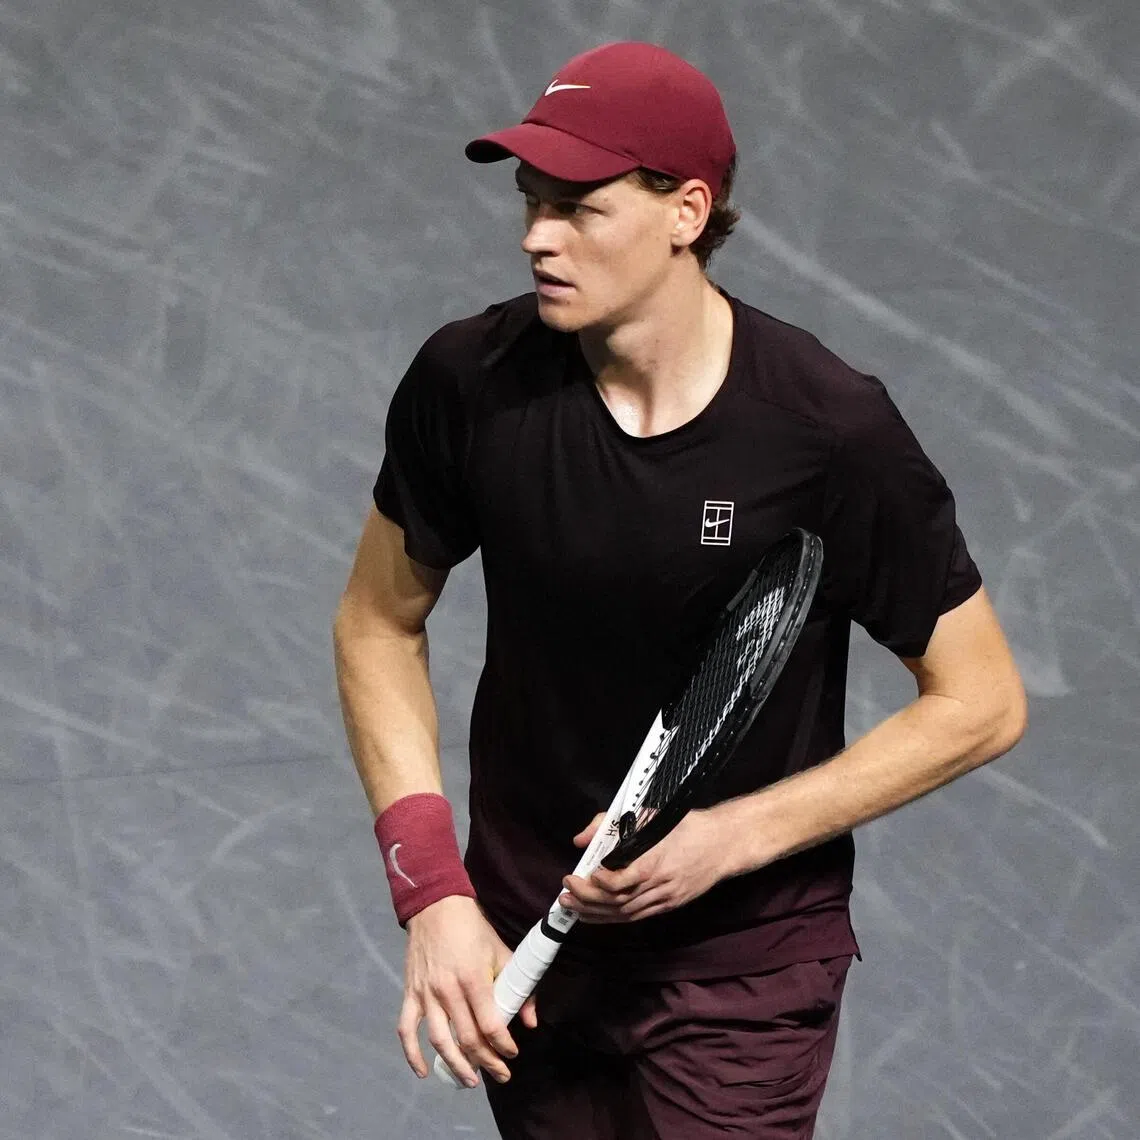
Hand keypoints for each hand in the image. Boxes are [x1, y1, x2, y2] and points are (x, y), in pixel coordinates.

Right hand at [399, 895, 537, 1087]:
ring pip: (440, 1040)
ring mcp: (426, 994)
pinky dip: (412, 1054)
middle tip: (501, 1074)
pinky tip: (424, 1072)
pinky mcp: (410, 993)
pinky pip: (407, 1030)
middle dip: (486, 1062)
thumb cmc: (473, 929)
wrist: (436, 907)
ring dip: (456, 1065)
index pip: (490, 1025)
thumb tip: (531, 1022)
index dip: (503, 1045)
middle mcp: (448, 990)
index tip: (512, 1054)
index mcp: (474, 979)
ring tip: (471, 1081)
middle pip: (467, 1039)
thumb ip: (519, 987)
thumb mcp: (502, 952)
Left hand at [559, 809, 728, 922]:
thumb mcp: (649, 815)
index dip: (597, 884)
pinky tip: (597, 915)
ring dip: (595, 913)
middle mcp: (659, 884)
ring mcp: (665, 898)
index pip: (620, 881)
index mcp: (654, 859)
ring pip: (625, 914)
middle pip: (618, 902)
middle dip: (587, 901)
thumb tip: (582, 839)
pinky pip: (637, 917)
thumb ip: (610, 824)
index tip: (578, 875)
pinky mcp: (669, 905)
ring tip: (572, 908)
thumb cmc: (685, 825)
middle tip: (565, 895)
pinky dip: (613, 918)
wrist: (723, 844)